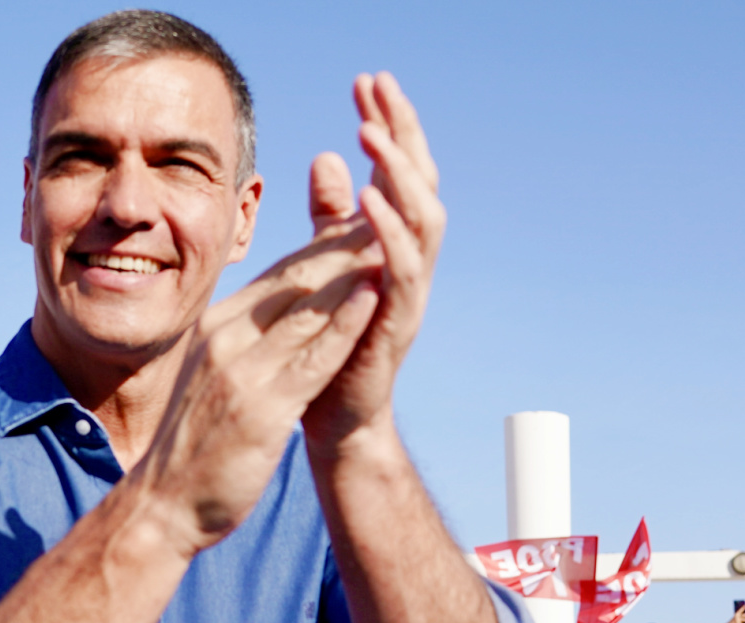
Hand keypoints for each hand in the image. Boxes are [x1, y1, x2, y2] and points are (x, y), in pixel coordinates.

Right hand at [129, 187, 381, 554]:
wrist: (161, 505)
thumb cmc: (192, 450)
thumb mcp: (211, 379)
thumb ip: (240, 346)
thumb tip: (272, 323)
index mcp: (217, 329)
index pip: (281, 277)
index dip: (326, 248)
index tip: (364, 224)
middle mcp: (227, 340)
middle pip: (298, 281)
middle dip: (346, 247)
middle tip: (390, 214)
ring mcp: (243, 373)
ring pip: (309, 309)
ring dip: (355, 273)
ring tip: (395, 241)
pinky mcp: (262, 409)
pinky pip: (312, 357)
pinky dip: (345, 323)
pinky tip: (373, 296)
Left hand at [300, 73, 444, 448]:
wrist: (332, 420)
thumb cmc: (327, 346)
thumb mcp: (322, 268)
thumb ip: (328, 218)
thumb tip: (327, 157)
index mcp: (389, 245)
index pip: (397, 171)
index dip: (387, 125)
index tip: (367, 81)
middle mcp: (407, 262)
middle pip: (420, 181)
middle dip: (402, 131)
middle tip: (379, 86)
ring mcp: (408, 292)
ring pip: (422, 218)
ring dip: (398, 172)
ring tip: (370, 132)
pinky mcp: (398, 323)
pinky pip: (405, 270)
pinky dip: (391, 232)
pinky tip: (369, 199)